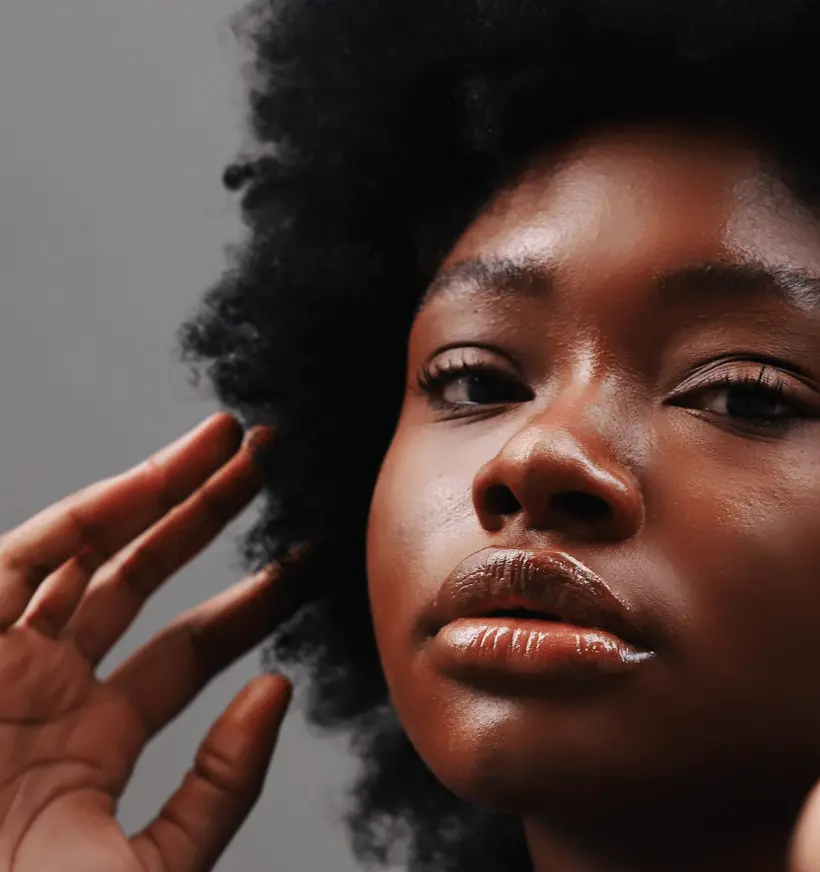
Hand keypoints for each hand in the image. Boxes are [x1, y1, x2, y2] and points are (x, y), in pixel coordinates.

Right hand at [0, 414, 300, 871]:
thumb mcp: (156, 865)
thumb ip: (222, 787)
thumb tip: (279, 691)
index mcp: (89, 745)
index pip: (187, 650)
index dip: (251, 601)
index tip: (308, 561)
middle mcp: (45, 691)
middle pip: (139, 581)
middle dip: (207, 518)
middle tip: (272, 467)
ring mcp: (0, 660)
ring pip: (92, 550)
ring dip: (161, 489)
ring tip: (235, 442)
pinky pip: (30, 555)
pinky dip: (96, 509)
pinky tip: (163, 473)